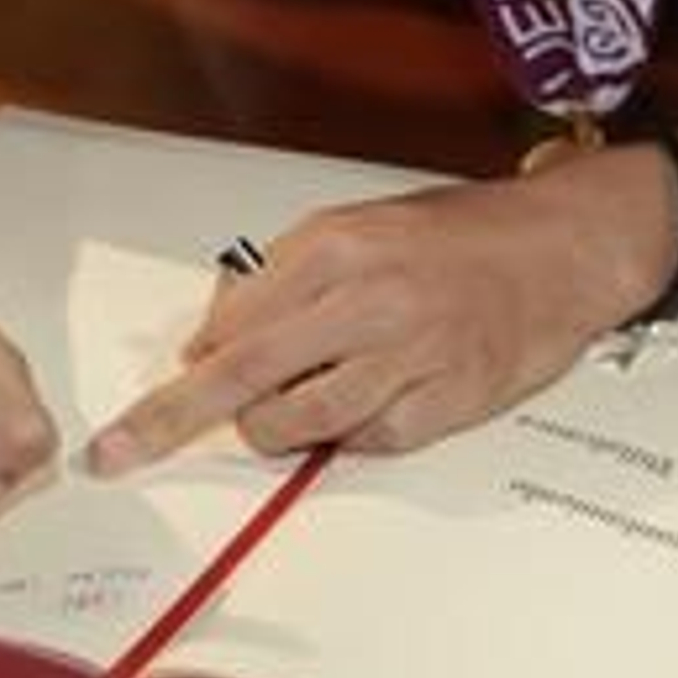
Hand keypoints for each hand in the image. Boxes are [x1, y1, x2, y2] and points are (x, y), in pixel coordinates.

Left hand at [86, 154, 668, 469]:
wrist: (561, 244)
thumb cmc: (458, 233)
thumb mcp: (364, 226)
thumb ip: (292, 276)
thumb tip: (222, 337)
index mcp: (335, 243)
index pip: (232, 320)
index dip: (191, 362)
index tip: (165, 386)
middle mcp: (366, 296)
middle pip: (243, 375)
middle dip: (169, 419)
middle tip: (117, 452)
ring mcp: (408, 353)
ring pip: (298, 420)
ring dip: (274, 428)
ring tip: (285, 413)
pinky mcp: (447, 400)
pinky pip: (367, 440)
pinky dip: (353, 433)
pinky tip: (369, 401)